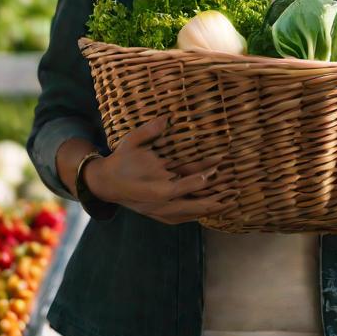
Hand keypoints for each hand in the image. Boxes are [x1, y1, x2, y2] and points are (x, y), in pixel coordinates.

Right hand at [84, 116, 233, 224]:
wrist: (104, 184)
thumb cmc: (119, 161)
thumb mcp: (130, 142)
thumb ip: (147, 131)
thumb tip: (166, 118)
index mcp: (150, 189)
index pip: (176, 188)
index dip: (195, 181)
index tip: (212, 172)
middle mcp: (155, 205)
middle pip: (188, 208)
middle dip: (211, 201)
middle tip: (232, 193)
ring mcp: (157, 212)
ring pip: (188, 214)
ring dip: (209, 208)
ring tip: (229, 201)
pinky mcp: (159, 215)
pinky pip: (183, 217)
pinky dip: (198, 212)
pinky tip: (213, 207)